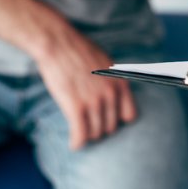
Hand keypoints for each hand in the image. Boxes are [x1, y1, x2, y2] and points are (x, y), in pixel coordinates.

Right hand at [34, 27, 136, 149]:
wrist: (58, 43)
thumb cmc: (78, 51)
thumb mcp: (106, 63)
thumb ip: (113, 81)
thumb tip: (114, 96)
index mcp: (121, 83)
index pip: (129, 116)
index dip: (117, 120)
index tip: (106, 119)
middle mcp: (111, 94)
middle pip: (111, 127)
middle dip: (100, 128)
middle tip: (88, 126)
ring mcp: (95, 102)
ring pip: (96, 133)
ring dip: (87, 136)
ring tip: (79, 133)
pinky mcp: (76, 107)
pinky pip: (81, 135)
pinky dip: (77, 143)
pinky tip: (73, 145)